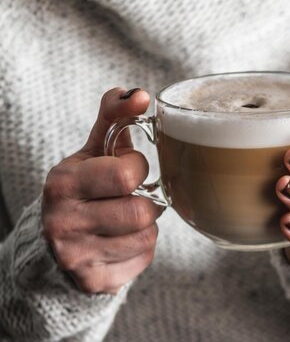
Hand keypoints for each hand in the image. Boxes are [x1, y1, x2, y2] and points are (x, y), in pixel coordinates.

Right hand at [42, 88, 161, 293]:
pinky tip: (120, 241)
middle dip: (144, 201)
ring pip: (147, 235)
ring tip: (124, 219)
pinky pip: (144, 259)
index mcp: (63, 183)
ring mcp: (76, 256)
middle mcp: (63, 222)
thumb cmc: (85, 189)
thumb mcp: (93, 152)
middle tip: (129, 198)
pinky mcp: (93, 281)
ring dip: (145, 225)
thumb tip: (140, 94)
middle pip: (141, 210)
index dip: (137, 170)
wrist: (55, 245)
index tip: (127, 170)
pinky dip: (140, 249)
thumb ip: (114, 118)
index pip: (127, 174)